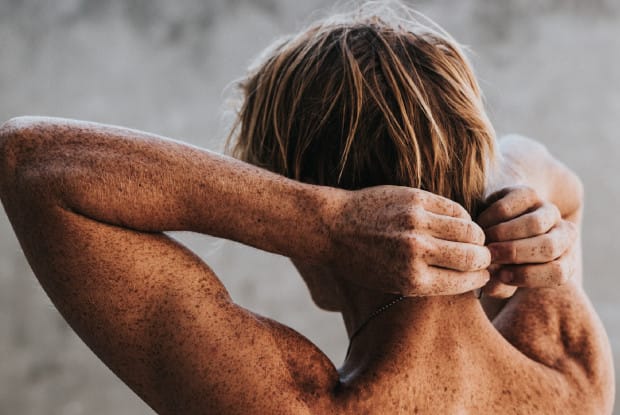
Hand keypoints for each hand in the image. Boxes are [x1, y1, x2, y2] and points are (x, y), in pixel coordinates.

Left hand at [327, 186, 490, 295]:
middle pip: (473, 255)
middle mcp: (417, 251)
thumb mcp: (393, 283)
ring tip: (472, 238)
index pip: (465, 280)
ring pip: (469, 229)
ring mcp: (416, 222)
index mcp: (413, 280)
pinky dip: (462, 216)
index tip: (483, 274)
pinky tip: (457, 221)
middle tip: (482, 255)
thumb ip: (429, 281)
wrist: (334, 228)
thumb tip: (469, 275)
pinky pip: (454, 208)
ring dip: (476, 235)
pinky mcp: (415, 198)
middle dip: (484, 257)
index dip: (480, 277)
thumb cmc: (363, 261)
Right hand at [477, 186, 577, 297]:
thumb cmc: (504, 259)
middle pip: (548, 247)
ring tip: (484, 242)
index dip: (528, 276)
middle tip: (489, 257)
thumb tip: (491, 283)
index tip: (501, 277)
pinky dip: (491, 219)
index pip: (558, 272)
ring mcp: (548, 211)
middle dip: (515, 254)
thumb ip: (500, 284)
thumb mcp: (505, 275)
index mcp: (565, 260)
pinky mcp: (528, 193)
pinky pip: (511, 207)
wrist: (504, 221)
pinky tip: (480, 226)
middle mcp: (564, 234)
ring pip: (534, 225)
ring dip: (504, 236)